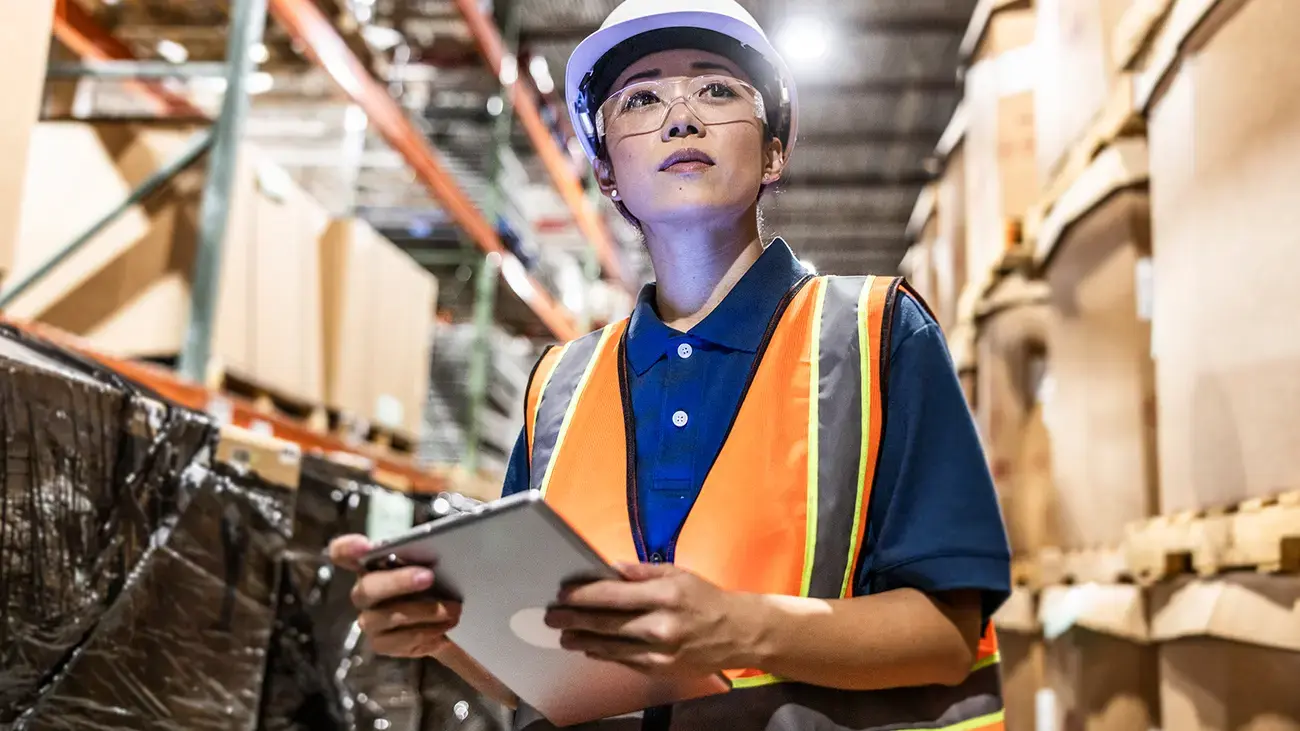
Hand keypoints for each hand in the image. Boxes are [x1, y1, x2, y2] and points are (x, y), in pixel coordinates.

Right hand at [329, 534, 461, 657]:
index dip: (347, 548)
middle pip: (367, 588)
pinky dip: (426, 635)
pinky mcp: (381, 643)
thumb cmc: (437, 581)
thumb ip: (425, 554)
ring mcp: (370, 620)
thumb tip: (438, 545)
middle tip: (429, 577)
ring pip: (385, 617)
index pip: (342, 553)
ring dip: (424, 612)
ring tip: (453, 610)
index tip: (365, 546)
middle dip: (398, 582)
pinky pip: (399, 641)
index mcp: (371, 564)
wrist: (448, 617)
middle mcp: (364, 592)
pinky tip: (444, 632)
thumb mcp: (433, 564)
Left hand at [543, 562, 766, 676]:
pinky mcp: (660, 670)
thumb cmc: (706, 598)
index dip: (585, 595)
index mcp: (665, 595)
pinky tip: (590, 649)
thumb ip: (643, 572)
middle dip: (574, 620)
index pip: (614, 594)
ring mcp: (659, 651)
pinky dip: (604, 655)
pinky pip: (624, 661)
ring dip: (583, 641)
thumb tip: (610, 568)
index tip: (563, 593)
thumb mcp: (679, 574)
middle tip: (552, 616)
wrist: (739, 634)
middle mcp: (660, 624)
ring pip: (611, 647)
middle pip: (607, 623)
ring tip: (563, 636)